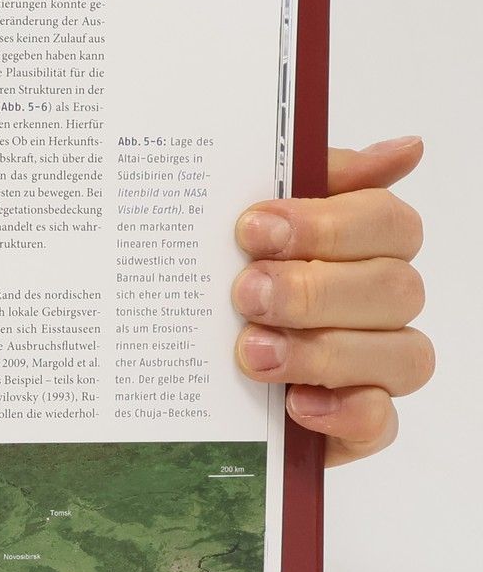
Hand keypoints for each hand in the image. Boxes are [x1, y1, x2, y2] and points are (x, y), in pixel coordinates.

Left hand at [232, 136, 431, 465]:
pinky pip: (382, 422)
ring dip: (324, 351)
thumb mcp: (236, 219)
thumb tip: (405, 148)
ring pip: (402, 354)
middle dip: (316, 289)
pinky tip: (295, 404)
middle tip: (245, 292)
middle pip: (397, 287)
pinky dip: (344, 412)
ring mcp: (374, 366)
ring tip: (252, 351)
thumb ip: (309, 177)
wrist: (166, 364)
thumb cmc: (213, 279)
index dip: (328, 224)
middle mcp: (378, 303)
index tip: (253, 227)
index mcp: (360, 245)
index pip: (388, 222)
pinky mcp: (355, 423)